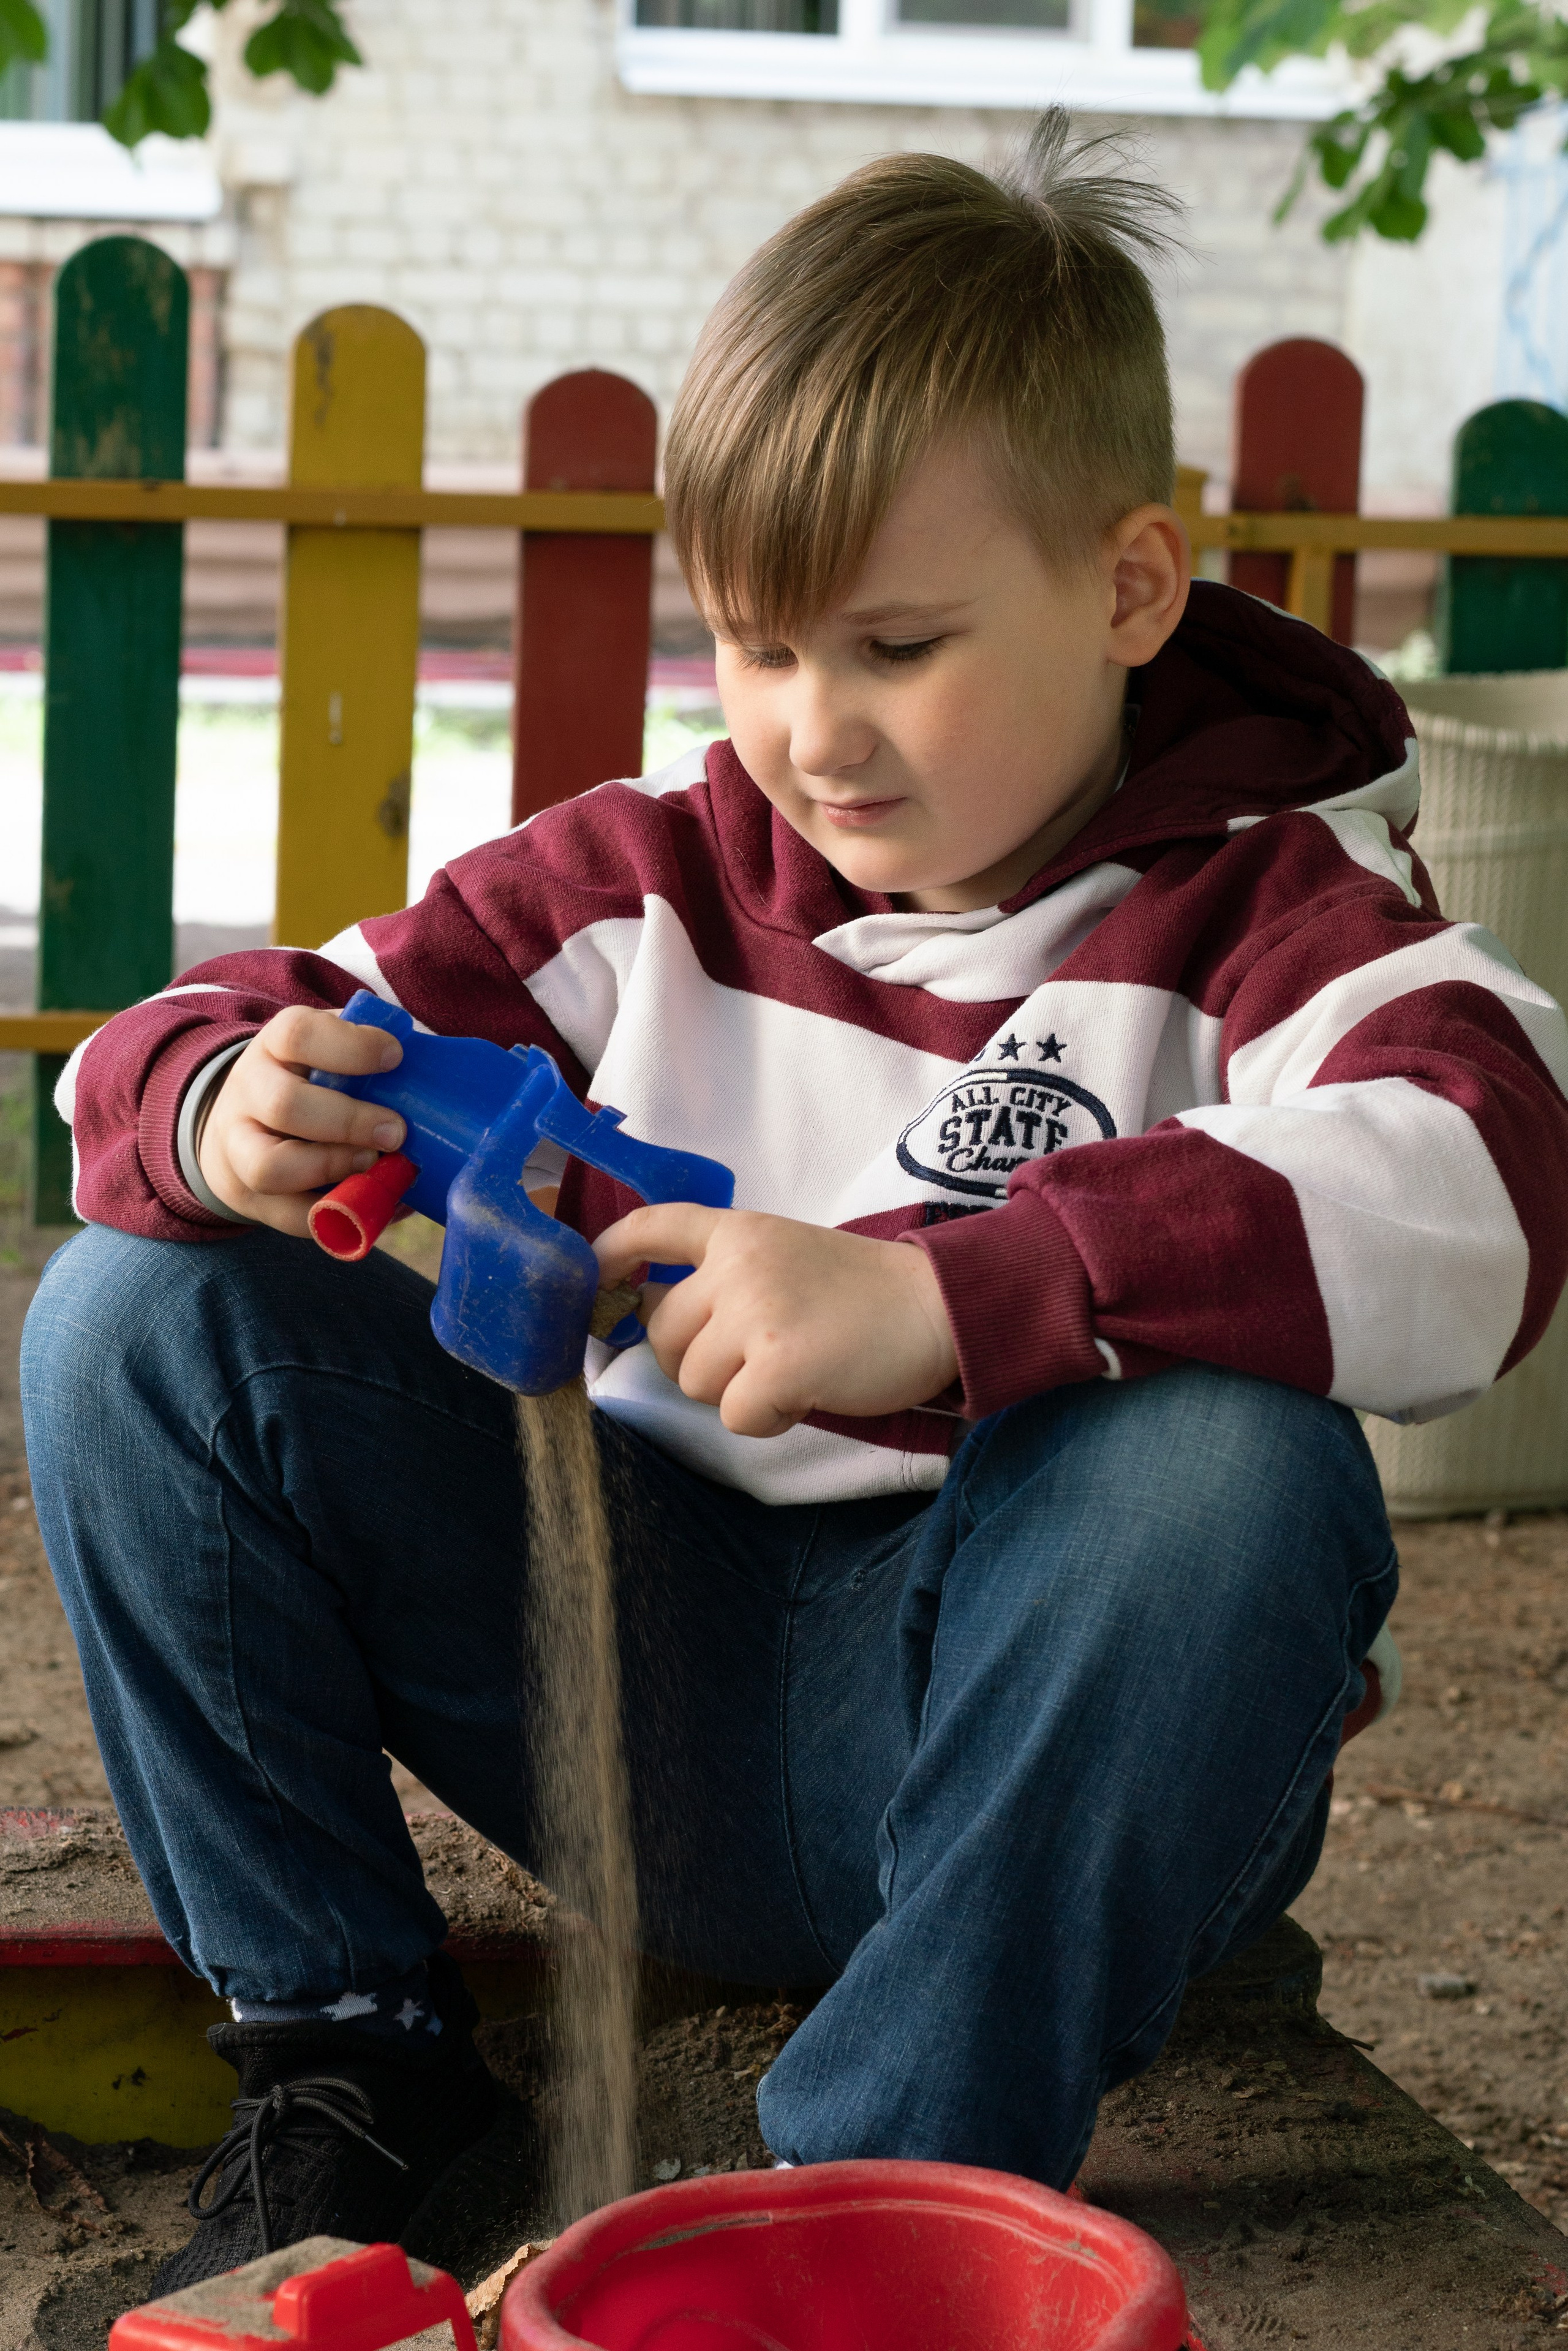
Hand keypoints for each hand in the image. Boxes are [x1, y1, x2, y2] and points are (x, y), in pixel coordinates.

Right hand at [196, 1006, 404, 1237]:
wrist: (243, 1122)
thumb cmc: (312, 1083)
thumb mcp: (329, 1052)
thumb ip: (369, 1056)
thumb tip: (432, 1073)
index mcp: (274, 1047)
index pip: (297, 1035)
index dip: (349, 1047)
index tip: (395, 1057)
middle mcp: (249, 1092)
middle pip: (284, 1105)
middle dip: (348, 1122)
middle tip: (396, 1132)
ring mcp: (238, 1147)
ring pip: (269, 1167)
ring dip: (330, 1169)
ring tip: (372, 1164)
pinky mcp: (248, 1196)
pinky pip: (288, 1215)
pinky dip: (336, 1214)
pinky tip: (375, 1202)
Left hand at [593, 1205, 958, 1438]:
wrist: (939, 1306)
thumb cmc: (868, 1292)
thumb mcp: (788, 1255)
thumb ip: (729, 1274)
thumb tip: (661, 1315)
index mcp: (739, 1231)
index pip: (652, 1226)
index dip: (609, 1254)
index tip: (595, 1280)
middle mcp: (737, 1265)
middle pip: (663, 1333)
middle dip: (700, 1359)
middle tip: (762, 1355)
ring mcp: (755, 1313)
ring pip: (693, 1380)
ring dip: (737, 1391)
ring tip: (796, 1367)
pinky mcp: (777, 1365)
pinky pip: (735, 1416)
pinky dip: (768, 1419)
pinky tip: (809, 1393)